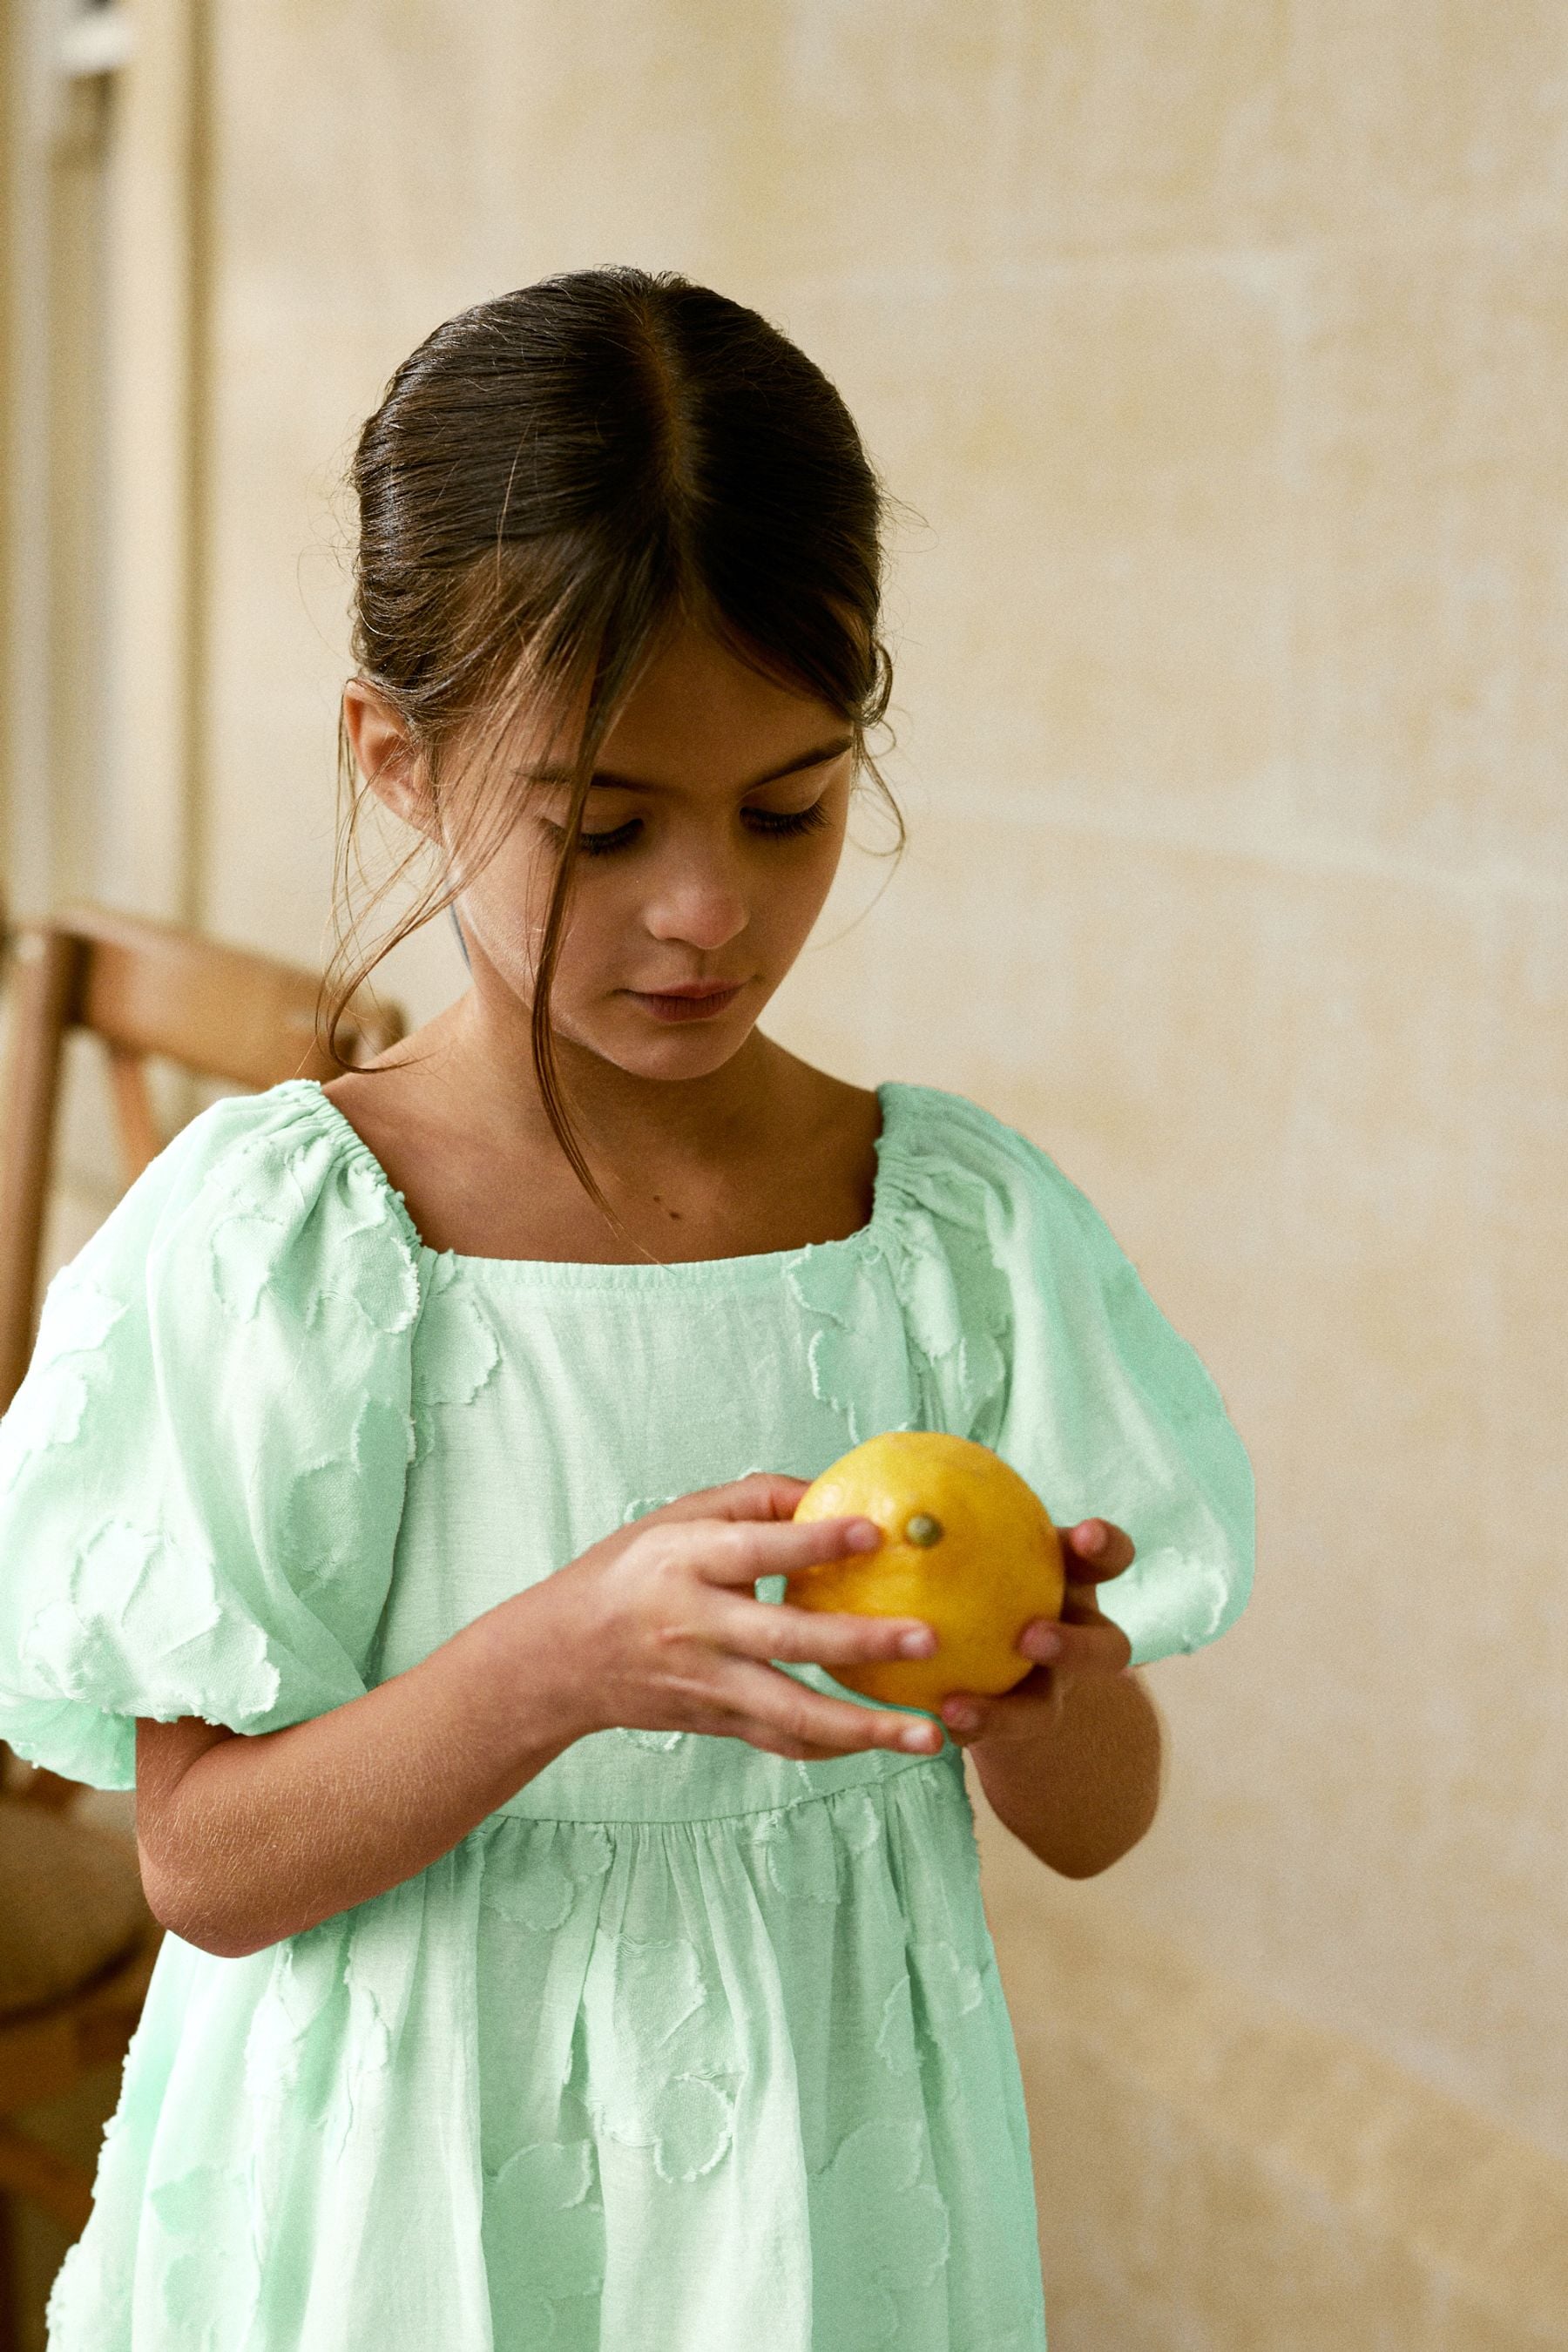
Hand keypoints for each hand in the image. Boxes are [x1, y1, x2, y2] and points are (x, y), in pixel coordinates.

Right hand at [526, 1472, 946, 1763]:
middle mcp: (696, 1625)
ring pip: (793, 1713)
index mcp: (685, 1561)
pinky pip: (784, 1742)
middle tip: (928, 1638)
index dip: (813, 1540)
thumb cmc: (629, 1572)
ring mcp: (708, 1683)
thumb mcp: (674, 1519)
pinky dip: (837, 1746)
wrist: (562, 1658)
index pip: (755, 1549)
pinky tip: (886, 1742)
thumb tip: (830, 1490)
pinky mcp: (717, 1722)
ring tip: (929, 1734)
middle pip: (786, 1638)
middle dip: (862, 1642)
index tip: (875, 1531)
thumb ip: (751, 1500)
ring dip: (865, 1728)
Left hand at [937, 1519, 1136, 1750]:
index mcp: (1073, 1581)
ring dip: (1007, 1711)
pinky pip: (989, 1736)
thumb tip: (891, 1461)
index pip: (1108, 1558)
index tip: (1085, 1534)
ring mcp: (1048, 1690)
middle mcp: (1075, 1638)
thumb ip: (950, 1514)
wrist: (980, 1644)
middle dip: (1076, 1645)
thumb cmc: (974, 1564)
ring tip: (955, 1706)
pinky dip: (958, 1727)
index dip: (1106, 1546)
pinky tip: (920, 1722)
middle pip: (1107, 1650)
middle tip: (1029, 1637)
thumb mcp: (973, 1537)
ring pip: (1045, 1710)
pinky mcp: (1010, 1726)